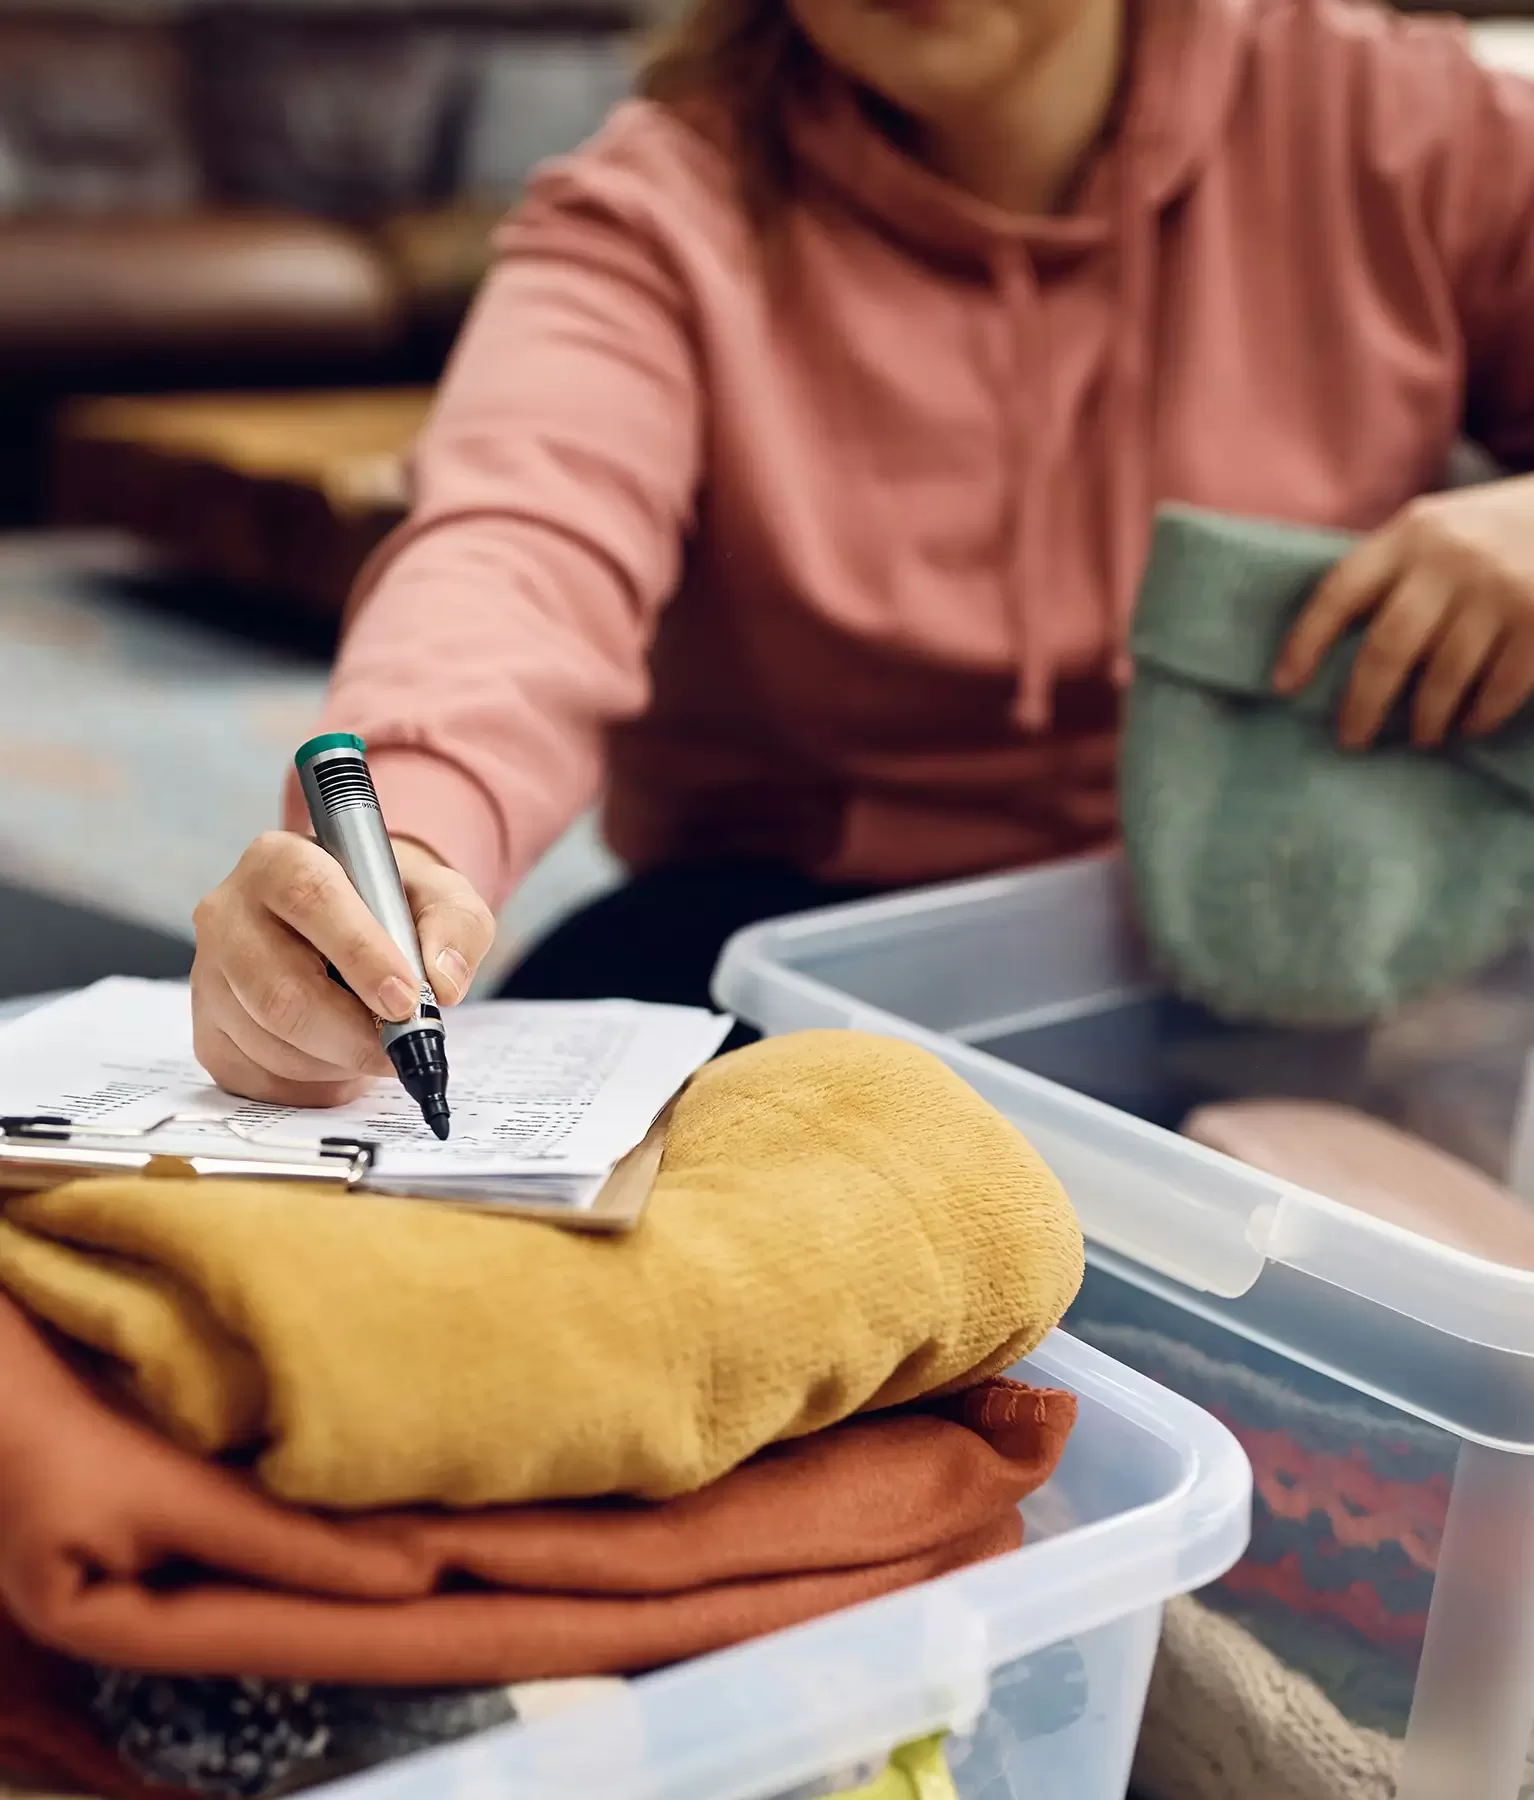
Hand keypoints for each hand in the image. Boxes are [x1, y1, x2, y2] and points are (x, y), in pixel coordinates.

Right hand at [191, 833, 495, 1105]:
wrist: (355, 927)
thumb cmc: (392, 908)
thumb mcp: (440, 897)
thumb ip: (456, 926)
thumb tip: (443, 982)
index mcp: (279, 861)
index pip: (312, 899)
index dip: (361, 954)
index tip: (406, 999)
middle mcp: (228, 913)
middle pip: (280, 989)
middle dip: (352, 1034)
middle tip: (401, 1051)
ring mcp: (210, 975)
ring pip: (270, 1040)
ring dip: (338, 1062)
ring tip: (376, 1049)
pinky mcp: (209, 1030)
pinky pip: (257, 1077)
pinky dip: (313, 1086)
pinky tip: (342, 1064)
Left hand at [1273, 476, 1533, 748]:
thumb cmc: (1489, 531)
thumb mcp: (1434, 530)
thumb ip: (1390, 573)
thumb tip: (1326, 650)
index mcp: (1411, 533)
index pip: (1340, 591)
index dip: (1306, 642)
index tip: (1283, 686)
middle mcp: (1451, 558)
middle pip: (1388, 647)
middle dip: (1364, 703)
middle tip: (1352, 739)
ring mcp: (1500, 588)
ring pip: (1445, 675)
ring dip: (1427, 718)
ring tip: (1420, 737)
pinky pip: (1502, 685)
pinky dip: (1482, 714)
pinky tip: (1470, 725)